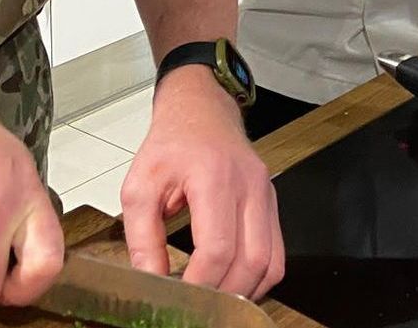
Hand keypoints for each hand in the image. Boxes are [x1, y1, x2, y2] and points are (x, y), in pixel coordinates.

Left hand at [121, 65, 283, 299]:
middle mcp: (249, 185)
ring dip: (244, 291)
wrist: (201, 111)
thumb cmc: (171, 144)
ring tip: (215, 300)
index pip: (218, 247)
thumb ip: (142, 237)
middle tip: (197, 306)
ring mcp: (266, 194)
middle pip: (250, 261)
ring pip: (270, 262)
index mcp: (214, 177)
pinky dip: (259, 278)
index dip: (200, 283)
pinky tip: (234, 283)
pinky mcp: (272, 202)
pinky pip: (278, 253)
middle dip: (223, 294)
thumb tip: (151, 281)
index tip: (180, 298)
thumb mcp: (139, 186)